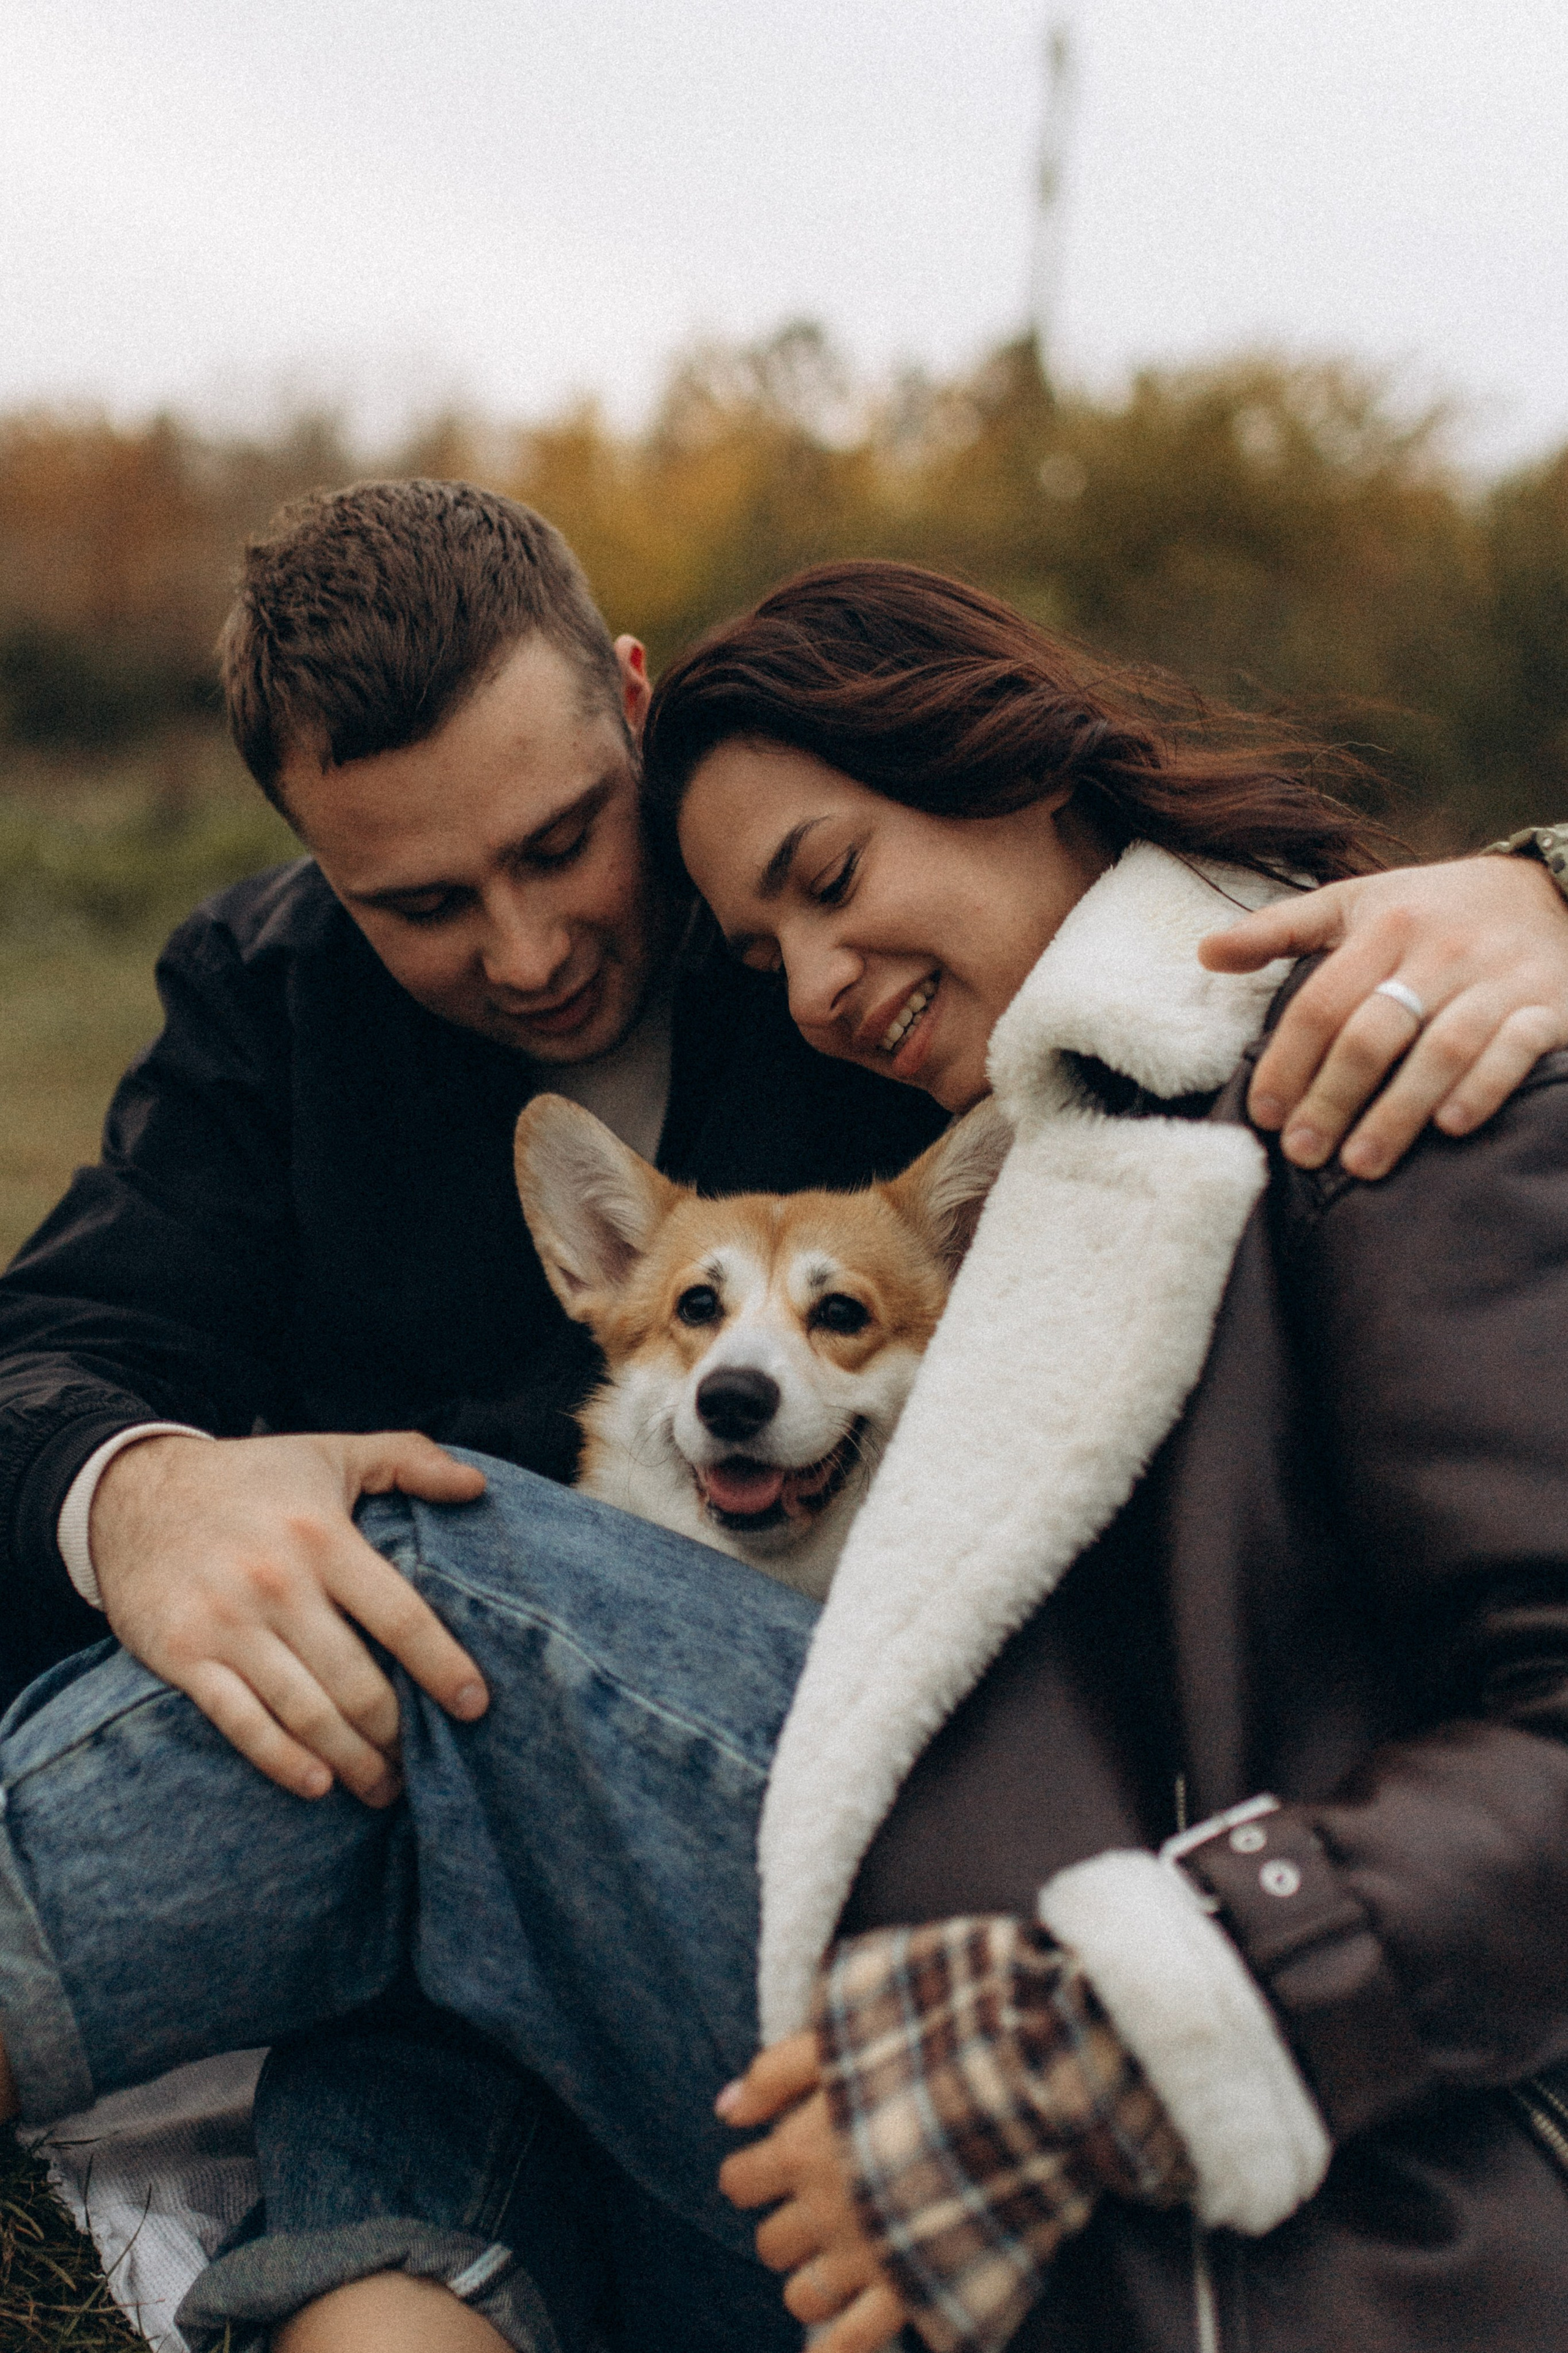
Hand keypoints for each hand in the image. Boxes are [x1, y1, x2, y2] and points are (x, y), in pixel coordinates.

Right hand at [91, 1431, 487, 1804]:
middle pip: (356, 1681)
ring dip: (352, 1760)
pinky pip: (240, 1722)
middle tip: (427, 1762)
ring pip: (306, 1712)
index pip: (399, 1615)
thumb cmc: (250, 1477)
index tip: (475, 1706)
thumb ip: (410, 1458)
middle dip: (398, 1733)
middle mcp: (277, 1583)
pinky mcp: (183, 1654)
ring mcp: (226, 1624)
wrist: (130, 1492)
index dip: (442, 1666)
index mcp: (323, 1536)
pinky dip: (282, 1761)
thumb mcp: (331, 1452)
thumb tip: (478, 1485)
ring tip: (384, 1785)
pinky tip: (319, 1784)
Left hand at [717, 2032, 912, 2352]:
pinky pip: (854, 2342)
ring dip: (812, 2281)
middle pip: (771, 2243)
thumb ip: (775, 2073)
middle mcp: (820, 2212)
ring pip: (802, 2296)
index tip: (772, 2168)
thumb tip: (723, 2109)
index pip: (738, 2184)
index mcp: (799, 2151)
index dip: (752, 2176)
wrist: (1004, 2095)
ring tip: (840, 2260)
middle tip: (822, 2207)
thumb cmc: (920, 2060)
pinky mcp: (908, 2288)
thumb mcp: (839, 2044)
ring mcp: (863, 2258)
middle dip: (789, 2226)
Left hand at [1200, 854, 1567, 1177]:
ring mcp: (1499, 980)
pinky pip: (1516, 1051)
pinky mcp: (1549, 1007)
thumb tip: (1206, 952)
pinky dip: (1482, 1089)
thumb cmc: (1430, 909)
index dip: (1287, 1063)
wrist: (1547, 891)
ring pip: (1442, 1049)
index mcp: (1386, 926)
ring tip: (1361, 1163)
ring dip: (1398, 1111)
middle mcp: (1442, 952)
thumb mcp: (1355, 902)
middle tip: (1304, 1152)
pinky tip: (1448, 1128)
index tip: (1265, 1114)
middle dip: (1332, 1098)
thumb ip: (1280, 929)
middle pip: (1374, 1033)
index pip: (1322, 1003)